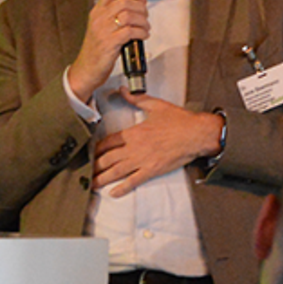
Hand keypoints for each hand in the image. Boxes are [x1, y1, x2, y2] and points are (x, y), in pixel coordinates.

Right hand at [68, 0, 149, 102]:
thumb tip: (139, 1)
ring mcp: (103, 31)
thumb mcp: (103, 27)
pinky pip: (130, 31)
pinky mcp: (109, 44)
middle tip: (145, 14)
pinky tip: (143, 35)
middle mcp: (98, 18)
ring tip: (145, 27)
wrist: (85, 69)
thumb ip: (117, 14)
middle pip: (124, 2)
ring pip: (129, 15)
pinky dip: (141, 32)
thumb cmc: (97, 48)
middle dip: (140, 7)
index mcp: (96, 11)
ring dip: (143, 21)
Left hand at [92, 91, 223, 196]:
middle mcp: (135, 147)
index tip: (90, 153)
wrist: (196, 134)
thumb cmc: (179, 121)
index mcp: (134, 132)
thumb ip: (136, 99)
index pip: (108, 142)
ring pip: (116, 172)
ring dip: (102, 179)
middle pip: (108, 159)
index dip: (97, 149)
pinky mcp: (152, 170)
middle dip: (95, 166)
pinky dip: (122, 188)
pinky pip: (134, 181)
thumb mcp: (155, 105)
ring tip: (92, 185)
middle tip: (86, 172)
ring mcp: (143, 160)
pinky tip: (114, 193)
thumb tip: (123, 90)